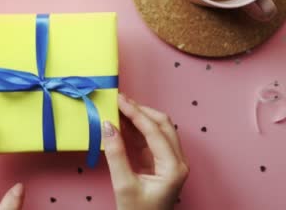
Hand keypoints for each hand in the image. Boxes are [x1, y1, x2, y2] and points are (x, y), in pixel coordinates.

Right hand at [103, 94, 188, 209]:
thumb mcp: (124, 185)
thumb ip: (116, 154)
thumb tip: (107, 126)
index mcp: (173, 167)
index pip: (154, 130)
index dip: (135, 112)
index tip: (119, 100)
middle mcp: (178, 162)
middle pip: (163, 124)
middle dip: (141, 110)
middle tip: (119, 100)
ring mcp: (172, 163)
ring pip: (159, 130)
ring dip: (140, 118)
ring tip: (119, 108)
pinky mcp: (162, 165)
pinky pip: (152, 140)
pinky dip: (138, 130)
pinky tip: (123, 124)